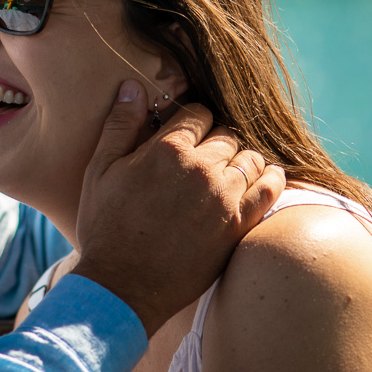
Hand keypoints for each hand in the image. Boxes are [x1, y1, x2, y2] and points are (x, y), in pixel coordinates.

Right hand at [72, 80, 284, 335]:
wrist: (122, 286)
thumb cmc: (105, 227)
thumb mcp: (100, 171)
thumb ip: (120, 125)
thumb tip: (133, 86)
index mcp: (167, 149)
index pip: (198, 112)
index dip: (191, 122)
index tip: (185, 135)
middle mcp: (202, 168)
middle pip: (227, 134)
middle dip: (215, 141)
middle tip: (201, 159)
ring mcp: (225, 197)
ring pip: (251, 157)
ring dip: (241, 160)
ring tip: (225, 173)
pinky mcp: (239, 225)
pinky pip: (271, 189)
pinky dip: (270, 179)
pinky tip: (260, 182)